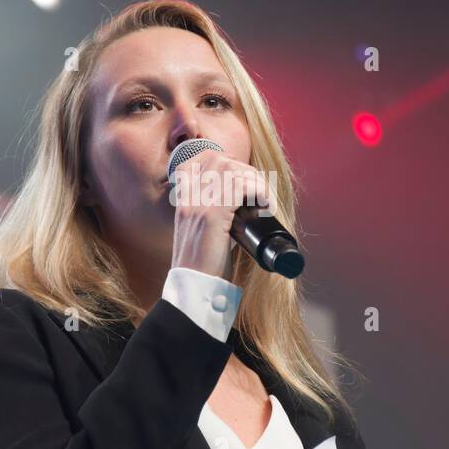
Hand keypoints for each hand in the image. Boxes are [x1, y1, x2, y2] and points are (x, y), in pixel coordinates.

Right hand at [168, 149, 269, 279]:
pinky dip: (258, 191)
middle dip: (244, 170)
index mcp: (183, 203)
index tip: (240, 177)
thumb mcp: (201, 234)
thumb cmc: (205, 266)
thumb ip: (212, 216)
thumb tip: (241, 206)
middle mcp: (188, 200)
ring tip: (263, 199)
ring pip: (231, 170)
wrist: (194, 288)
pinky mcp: (211, 216)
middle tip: (257, 191)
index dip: (222, 162)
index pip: (195, 161)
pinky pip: (239, 187)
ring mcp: (197, 206)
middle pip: (217, 160)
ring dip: (254, 180)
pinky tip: (264, 205)